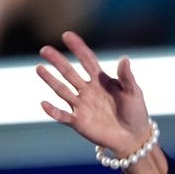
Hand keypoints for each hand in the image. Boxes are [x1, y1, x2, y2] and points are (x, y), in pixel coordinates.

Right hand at [36, 31, 150, 155]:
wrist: (133, 137)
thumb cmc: (135, 112)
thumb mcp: (134, 93)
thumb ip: (127, 78)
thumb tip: (124, 59)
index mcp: (101, 80)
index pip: (87, 61)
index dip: (78, 48)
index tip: (67, 36)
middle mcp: (88, 90)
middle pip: (70, 73)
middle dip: (58, 61)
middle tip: (45, 49)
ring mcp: (82, 105)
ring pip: (62, 90)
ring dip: (51, 80)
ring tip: (39, 68)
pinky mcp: (79, 122)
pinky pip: (63, 116)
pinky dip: (53, 111)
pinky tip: (44, 103)